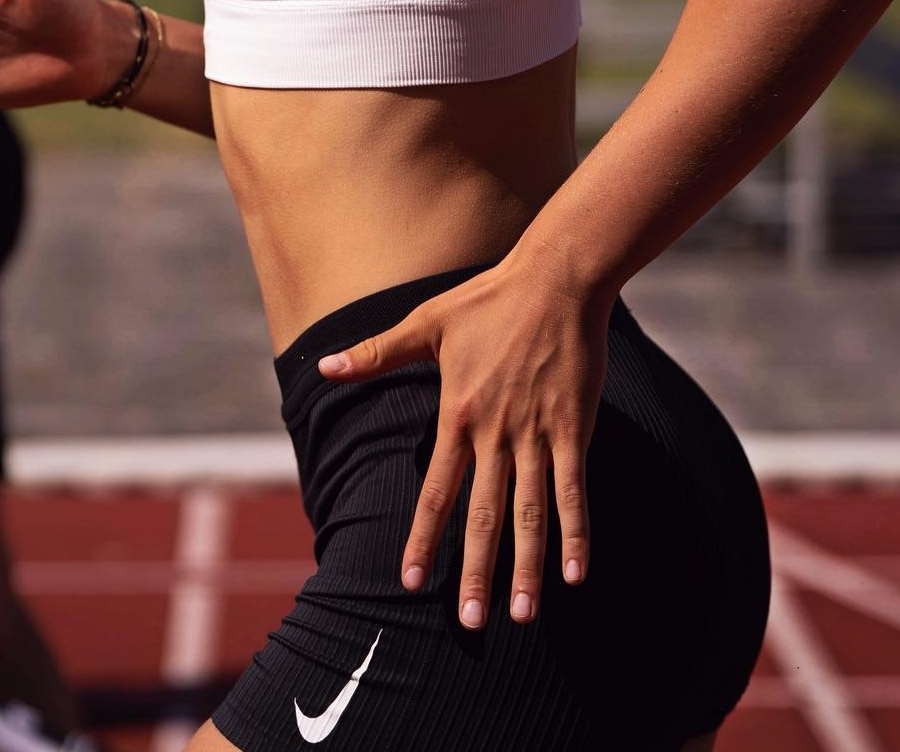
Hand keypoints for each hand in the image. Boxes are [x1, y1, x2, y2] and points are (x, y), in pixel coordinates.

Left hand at [318, 248, 610, 629]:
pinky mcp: (573, 428)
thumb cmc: (489, 299)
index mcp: (458, 413)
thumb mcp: (426, 323)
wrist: (555, 279)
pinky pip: (573, 489)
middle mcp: (496, 432)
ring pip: (530, 513)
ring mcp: (536, 432)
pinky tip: (576, 573)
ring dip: (527, 566)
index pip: (437, 488)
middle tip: (467, 622)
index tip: (412, 580)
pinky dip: (575, 532)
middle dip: (475, 571)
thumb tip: (323, 366)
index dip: (424, 536)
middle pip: (483, 514)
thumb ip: (377, 353)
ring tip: (523, 615)